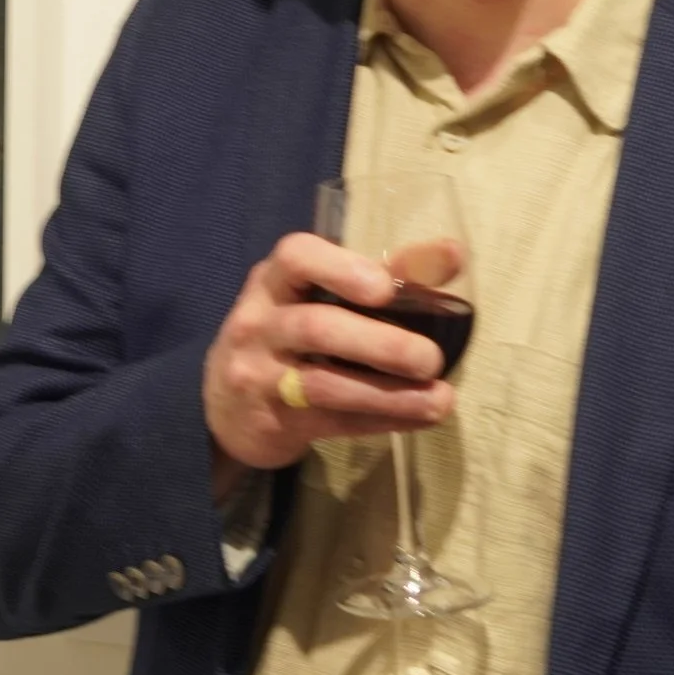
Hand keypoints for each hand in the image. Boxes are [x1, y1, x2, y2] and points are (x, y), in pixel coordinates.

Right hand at [203, 231, 455, 487]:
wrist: (222, 407)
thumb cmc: (285, 336)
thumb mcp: (313, 297)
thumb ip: (381, 275)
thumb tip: (451, 252)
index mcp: (273, 281)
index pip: (296, 258)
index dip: (341, 267)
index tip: (384, 287)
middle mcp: (259, 323)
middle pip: (316, 327)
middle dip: (380, 343)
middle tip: (431, 358)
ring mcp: (260, 375)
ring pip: (324, 384)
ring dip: (389, 393)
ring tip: (440, 399)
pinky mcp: (273, 421)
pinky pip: (332, 421)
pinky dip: (382, 419)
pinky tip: (420, 417)